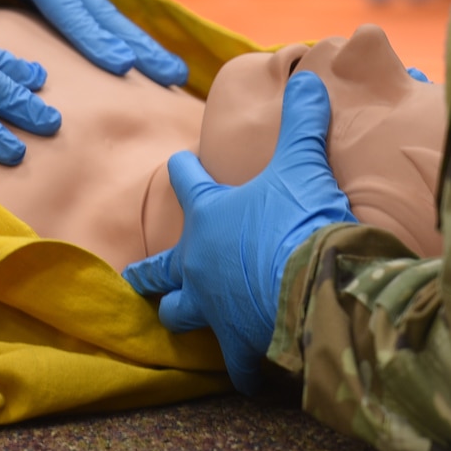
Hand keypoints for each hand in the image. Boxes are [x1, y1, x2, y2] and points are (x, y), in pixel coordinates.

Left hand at [0, 0, 187, 84]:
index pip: (69, 10)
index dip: (95, 42)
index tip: (126, 70)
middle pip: (103, 10)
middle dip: (140, 44)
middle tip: (176, 77)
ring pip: (98, 5)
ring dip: (130, 36)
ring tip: (164, 67)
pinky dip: (104, 23)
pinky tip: (118, 41)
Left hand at [122, 72, 354, 392]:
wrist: (316, 287)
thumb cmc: (300, 221)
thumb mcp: (303, 162)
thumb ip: (303, 121)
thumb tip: (309, 77)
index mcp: (210, 217)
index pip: (187, 183)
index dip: (184, 170)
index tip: (177, 163)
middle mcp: (199, 265)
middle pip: (163, 268)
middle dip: (149, 270)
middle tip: (134, 275)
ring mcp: (213, 309)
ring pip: (180, 315)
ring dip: (178, 313)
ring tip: (173, 316)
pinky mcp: (237, 347)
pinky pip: (234, 363)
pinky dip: (241, 367)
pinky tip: (247, 372)